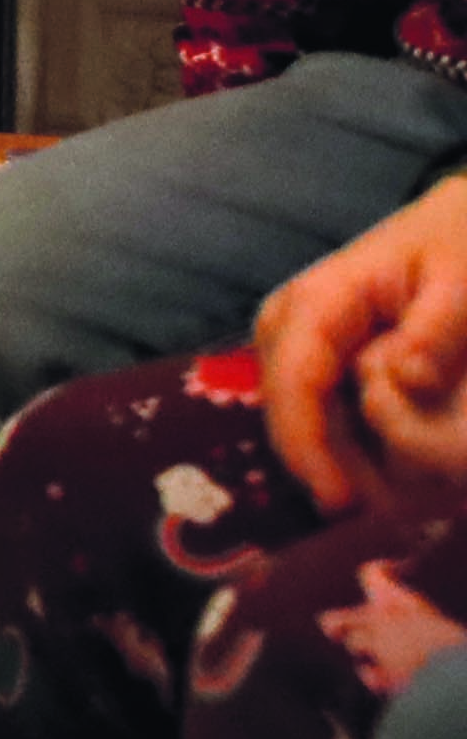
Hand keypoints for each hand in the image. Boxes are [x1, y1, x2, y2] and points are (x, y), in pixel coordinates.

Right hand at [256, 177, 466, 509]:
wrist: (459, 224)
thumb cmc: (460, 243)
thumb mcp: (465, 279)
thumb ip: (437, 331)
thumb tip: (401, 380)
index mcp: (316, 302)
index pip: (293, 385)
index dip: (309, 449)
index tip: (343, 502)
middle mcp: (289, 328)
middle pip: (292, 419)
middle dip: (338, 470)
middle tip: (398, 514)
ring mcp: (298, 349)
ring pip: (307, 429)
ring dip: (354, 467)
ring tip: (413, 498)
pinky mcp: (318, 366)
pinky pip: (327, 422)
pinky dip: (361, 453)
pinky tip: (401, 473)